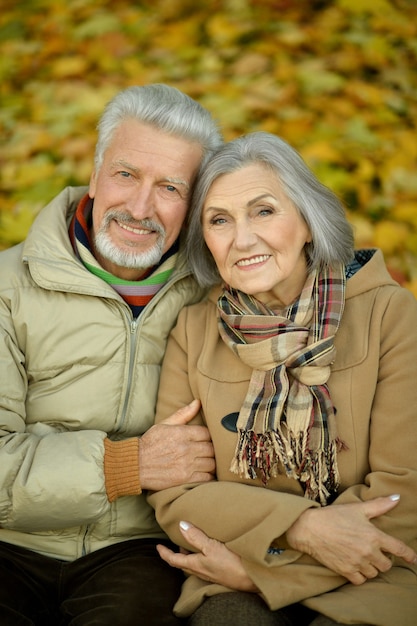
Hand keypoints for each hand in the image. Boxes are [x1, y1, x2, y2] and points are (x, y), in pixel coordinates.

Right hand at [139, 400, 214, 489]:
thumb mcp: (164, 424)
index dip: (209, 436)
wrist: (135, 465)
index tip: (206, 439)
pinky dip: (208, 476)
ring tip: (207, 462)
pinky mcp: (185, 479)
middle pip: (212, 449)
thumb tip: (198, 402)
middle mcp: (186, 448)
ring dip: (211, 463)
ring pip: (211, 463)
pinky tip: (204, 473)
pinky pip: (206, 477)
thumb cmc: (149, 444)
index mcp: (182, 433)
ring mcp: (186, 465)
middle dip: (212, 450)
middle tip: (208, 451)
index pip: (207, 433)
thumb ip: (183, 414)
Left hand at [157, 521, 257, 591]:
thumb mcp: (212, 547)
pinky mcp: (219, 571)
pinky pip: (204, 563)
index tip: (158, 546)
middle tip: (173, 543)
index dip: (164, 553)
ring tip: (189, 543)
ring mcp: (210, 572)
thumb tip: (181, 525)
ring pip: (193, 563)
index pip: (174, 560)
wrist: (251, 578)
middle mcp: (201, 570)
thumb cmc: (231, 564)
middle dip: (176, 553)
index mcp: (195, 565)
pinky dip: (200, 555)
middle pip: (183, 562)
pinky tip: (207, 549)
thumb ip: (196, 537)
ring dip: (188, 554)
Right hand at [286, 495, 416, 584]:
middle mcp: (368, 551)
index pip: (398, 549)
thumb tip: (397, 497)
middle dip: (383, 559)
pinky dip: (360, 575)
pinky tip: (355, 566)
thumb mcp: (357, 508)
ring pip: (374, 573)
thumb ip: (379, 505)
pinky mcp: (346, 571)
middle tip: (375, 552)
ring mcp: (357, 563)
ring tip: (364, 558)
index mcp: (373, 536)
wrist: (310, 528)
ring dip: (372, 568)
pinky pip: (361, 580)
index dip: (409, 555)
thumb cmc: (333, 516)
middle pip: (386, 565)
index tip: (413, 559)